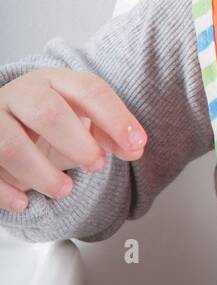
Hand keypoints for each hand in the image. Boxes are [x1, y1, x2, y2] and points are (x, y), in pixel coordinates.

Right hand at [0, 69, 147, 212]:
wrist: (5, 120)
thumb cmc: (47, 122)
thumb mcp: (81, 121)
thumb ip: (109, 134)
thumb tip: (135, 148)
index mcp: (55, 81)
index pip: (89, 90)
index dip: (116, 117)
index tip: (136, 144)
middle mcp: (21, 95)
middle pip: (47, 111)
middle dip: (76, 142)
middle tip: (96, 165)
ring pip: (10, 144)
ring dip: (41, 172)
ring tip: (64, 189)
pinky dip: (5, 190)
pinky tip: (23, 203)